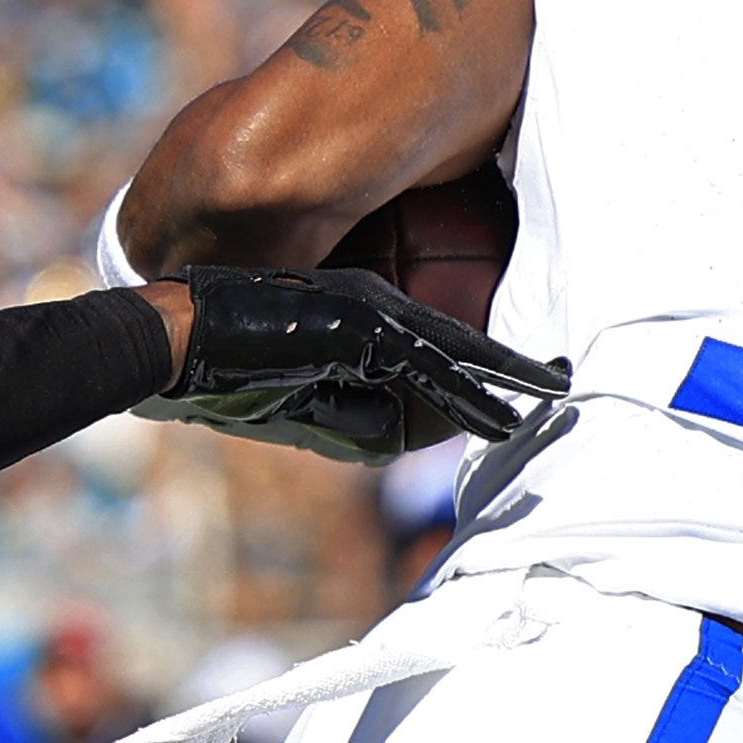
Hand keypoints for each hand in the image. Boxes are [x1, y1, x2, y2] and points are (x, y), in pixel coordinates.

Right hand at [150, 267, 568, 461]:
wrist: (181, 337)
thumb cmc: (225, 363)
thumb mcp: (296, 389)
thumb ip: (343, 404)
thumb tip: (392, 438)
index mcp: (355, 312)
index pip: (433, 343)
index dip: (478, 366)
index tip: (516, 384)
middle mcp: (370, 304)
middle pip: (458, 341)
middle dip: (511, 366)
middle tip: (561, 380)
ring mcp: (367, 312)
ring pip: (453, 353)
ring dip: (504, 382)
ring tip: (553, 394)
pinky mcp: (360, 328)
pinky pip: (429, 367)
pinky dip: (471, 393)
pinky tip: (507, 412)